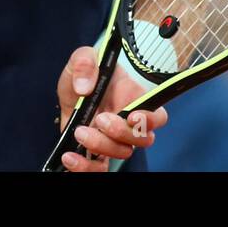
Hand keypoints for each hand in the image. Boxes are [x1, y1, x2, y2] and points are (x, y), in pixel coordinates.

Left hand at [55, 45, 168, 171]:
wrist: (73, 88)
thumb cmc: (87, 73)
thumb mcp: (84, 58)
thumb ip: (84, 62)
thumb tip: (84, 88)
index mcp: (135, 100)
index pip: (157, 116)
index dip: (149, 120)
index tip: (132, 116)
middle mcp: (129, 124)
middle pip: (141, 140)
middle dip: (120, 132)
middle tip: (99, 119)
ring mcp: (113, 139)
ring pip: (121, 154)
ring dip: (101, 146)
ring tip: (80, 131)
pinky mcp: (96, 152)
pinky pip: (99, 169)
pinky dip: (85, 168)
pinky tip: (70, 157)